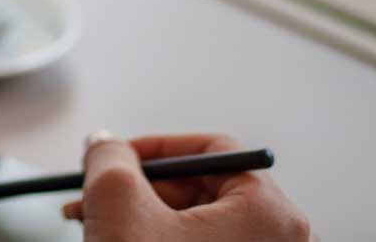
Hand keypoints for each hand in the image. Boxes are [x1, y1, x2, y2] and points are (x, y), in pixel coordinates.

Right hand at [67, 133, 309, 239]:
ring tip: (96, 225)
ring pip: (198, 223)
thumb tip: (104, 142)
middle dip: (140, 188)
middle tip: (94, 195)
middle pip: (203, 188)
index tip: (115, 156)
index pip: (212, 150)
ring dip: (142, 216)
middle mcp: (281, 240)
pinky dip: (159, 240)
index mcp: (270, 212)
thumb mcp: (118, 203)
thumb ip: (109, 156)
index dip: (155, 146)